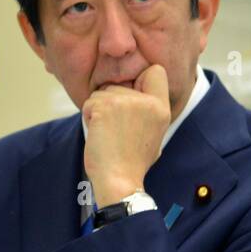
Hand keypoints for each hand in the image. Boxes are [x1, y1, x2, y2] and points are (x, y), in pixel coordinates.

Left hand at [82, 63, 172, 207]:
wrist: (119, 180)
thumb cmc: (133, 162)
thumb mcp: (155, 134)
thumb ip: (149, 111)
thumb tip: (136, 95)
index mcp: (161, 108)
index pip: (156, 70)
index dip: (141, 79)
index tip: (134, 96)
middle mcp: (147, 102)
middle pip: (121, 84)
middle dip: (112, 101)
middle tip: (116, 127)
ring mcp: (125, 102)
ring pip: (102, 92)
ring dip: (99, 110)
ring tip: (108, 133)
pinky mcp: (104, 107)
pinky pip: (90, 102)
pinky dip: (89, 116)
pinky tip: (98, 134)